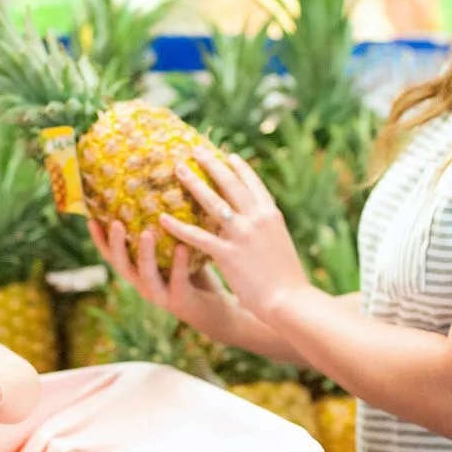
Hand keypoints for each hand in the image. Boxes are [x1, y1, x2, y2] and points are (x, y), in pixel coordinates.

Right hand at [89, 218, 240, 342]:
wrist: (218, 313)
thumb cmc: (195, 276)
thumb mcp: (176, 252)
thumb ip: (167, 232)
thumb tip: (162, 193)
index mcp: (138, 273)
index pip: (112, 256)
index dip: (100, 240)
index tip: (90, 219)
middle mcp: (144, 285)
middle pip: (122, 265)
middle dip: (116, 244)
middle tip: (116, 222)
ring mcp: (161, 295)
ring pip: (146, 275)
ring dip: (144, 254)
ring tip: (146, 233)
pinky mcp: (181, 301)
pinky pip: (177, 280)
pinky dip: (179, 263)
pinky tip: (182, 246)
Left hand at [159, 147, 311, 321]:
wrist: (290, 300)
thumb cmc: (286, 278)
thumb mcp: (279, 244)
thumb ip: (265, 229)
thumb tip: (255, 222)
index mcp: (271, 216)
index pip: (253, 184)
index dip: (240, 168)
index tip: (228, 155)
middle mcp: (257, 219)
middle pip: (230, 184)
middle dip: (211, 164)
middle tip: (195, 151)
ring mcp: (241, 235)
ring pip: (212, 202)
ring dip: (193, 182)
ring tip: (177, 169)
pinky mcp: (227, 254)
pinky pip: (197, 236)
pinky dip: (178, 226)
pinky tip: (162, 217)